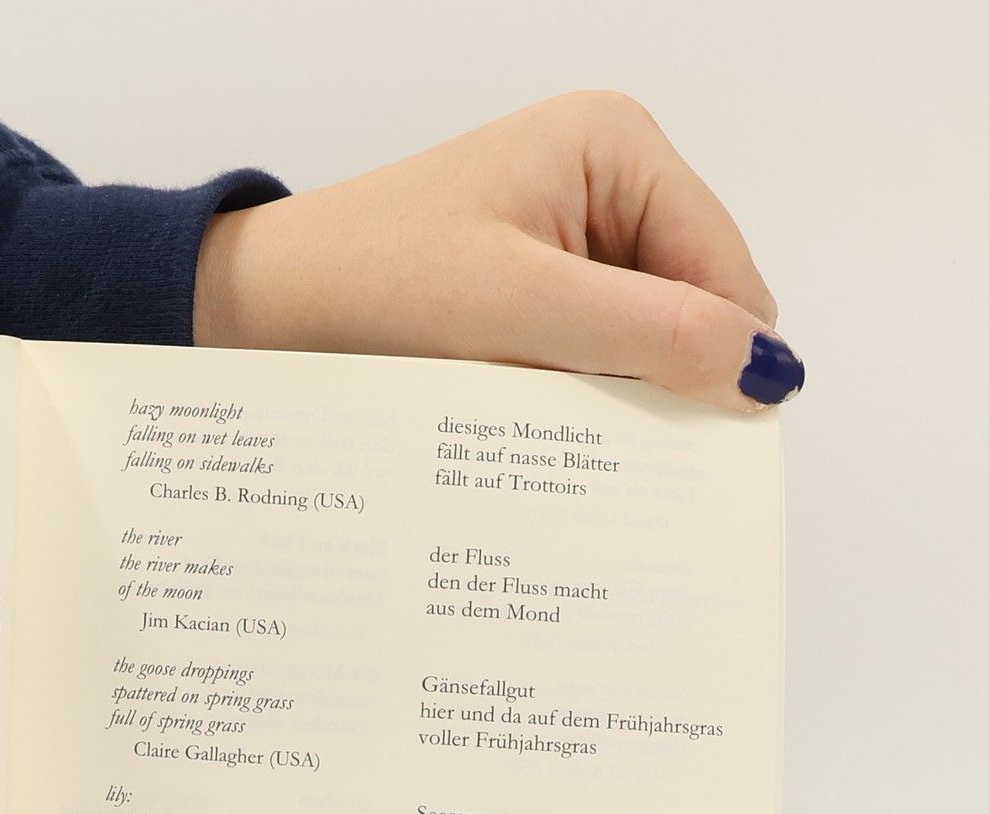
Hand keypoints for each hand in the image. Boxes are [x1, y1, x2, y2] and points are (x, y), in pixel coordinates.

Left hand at [194, 91, 801, 411]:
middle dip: (655, 378)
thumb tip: (770, 371)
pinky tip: (525, 428)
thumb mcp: (518, 309)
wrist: (260, 309)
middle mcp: (602, 181)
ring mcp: (562, 239)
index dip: (715, 357)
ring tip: (550, 436)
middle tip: (605, 451)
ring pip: (632, 344)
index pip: (723, 269)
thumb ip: (646, 334)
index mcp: (618, 146)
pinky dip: (564, 402)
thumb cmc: (372, 284)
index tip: (690, 446)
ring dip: (604, 398)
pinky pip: (579, 359)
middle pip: (685, 307)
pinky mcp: (524, 293)